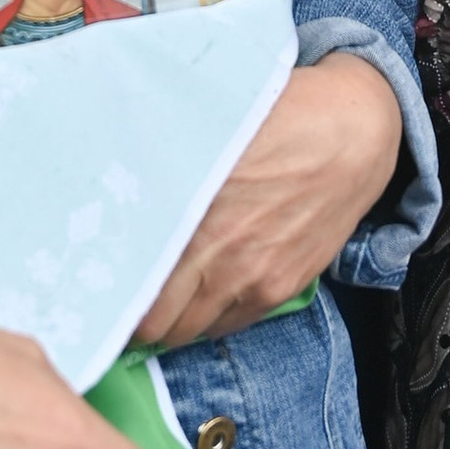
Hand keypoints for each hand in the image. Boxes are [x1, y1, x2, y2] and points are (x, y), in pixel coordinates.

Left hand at [133, 53, 401, 348]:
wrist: (354, 133)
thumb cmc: (277, 117)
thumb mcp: (208, 125)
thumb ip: (159, 155)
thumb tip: (105, 166)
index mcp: (193, 210)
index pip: (133, 281)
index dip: (109, 290)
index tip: (95, 284)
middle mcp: (219, 252)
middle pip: (154, 320)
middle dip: (132, 315)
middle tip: (117, 298)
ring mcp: (252, 276)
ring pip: (187, 331)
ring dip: (166, 323)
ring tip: (153, 304)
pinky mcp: (280, 287)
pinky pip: (227, 327)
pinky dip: (205, 321)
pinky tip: (196, 299)